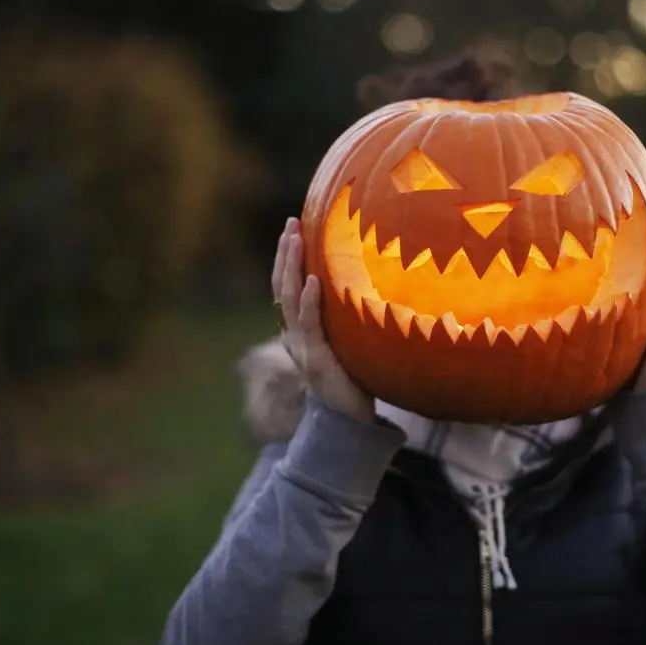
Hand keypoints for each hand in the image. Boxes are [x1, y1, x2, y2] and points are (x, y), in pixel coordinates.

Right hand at [273, 217, 374, 422]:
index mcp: (298, 330)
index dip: (286, 258)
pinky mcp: (317, 360)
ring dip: (292, 267)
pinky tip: (314, 281)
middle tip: (290, 223)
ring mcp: (302, 347)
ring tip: (296, 239)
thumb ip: (344, 318)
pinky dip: (309, 302)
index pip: (285, 286)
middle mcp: (294, 335)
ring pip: (289, 300)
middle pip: (281, 287)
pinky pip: (310, 326)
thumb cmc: (352, 378)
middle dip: (285, 253)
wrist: (349, 421)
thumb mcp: (346, 341)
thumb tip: (364, 285)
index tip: (293, 228)